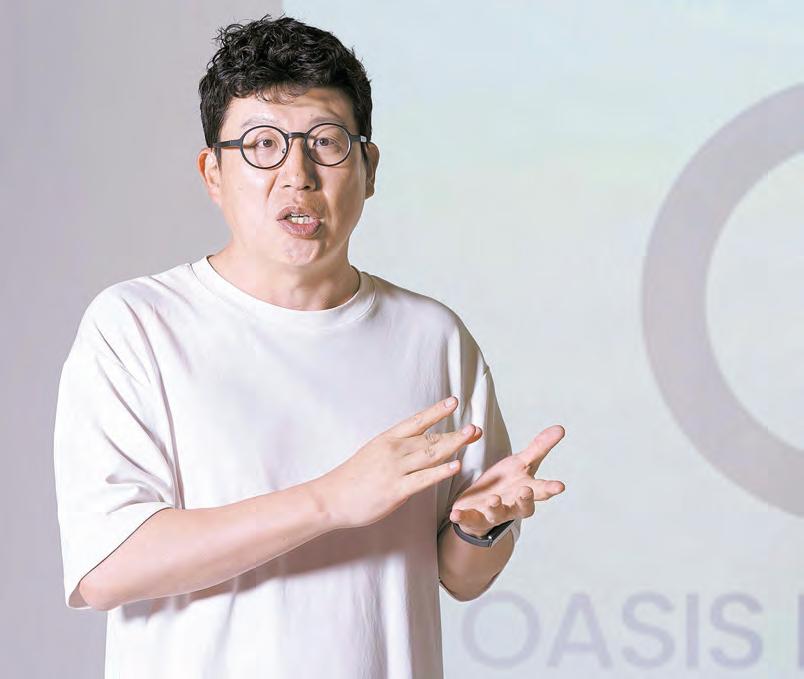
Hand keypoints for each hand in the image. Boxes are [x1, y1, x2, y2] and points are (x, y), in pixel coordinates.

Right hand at [319, 396, 483, 528]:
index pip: (416, 421)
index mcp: (387, 440)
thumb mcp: (373, 454)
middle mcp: (393, 451)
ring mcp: (395, 469)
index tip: (454, 401)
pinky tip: (456, 465)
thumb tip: (418, 449)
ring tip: (472, 436)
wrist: (331, 498)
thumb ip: (396, 451)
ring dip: (454, 444)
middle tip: (475, 428)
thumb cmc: (352, 479)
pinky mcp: (396, 489)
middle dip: (455, 433)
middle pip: (430, 438)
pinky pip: (423, 479)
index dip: (436, 411)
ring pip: (430, 455)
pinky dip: (441, 471)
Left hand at [448, 425, 565, 537]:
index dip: (550, 488)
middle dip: (525, 500)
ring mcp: (494, 513)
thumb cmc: (507, 482)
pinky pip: (469, 519)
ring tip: (492, 499)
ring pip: (497, 513)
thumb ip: (539, 447)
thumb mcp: (521, 463)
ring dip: (495, 507)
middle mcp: (513, 505)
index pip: (542, 490)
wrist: (484, 504)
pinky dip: (463, 517)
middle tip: (526, 491)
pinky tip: (455, 514)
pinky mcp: (475, 518)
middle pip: (523, 507)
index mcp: (526, 490)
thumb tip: (561, 427)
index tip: (560, 486)